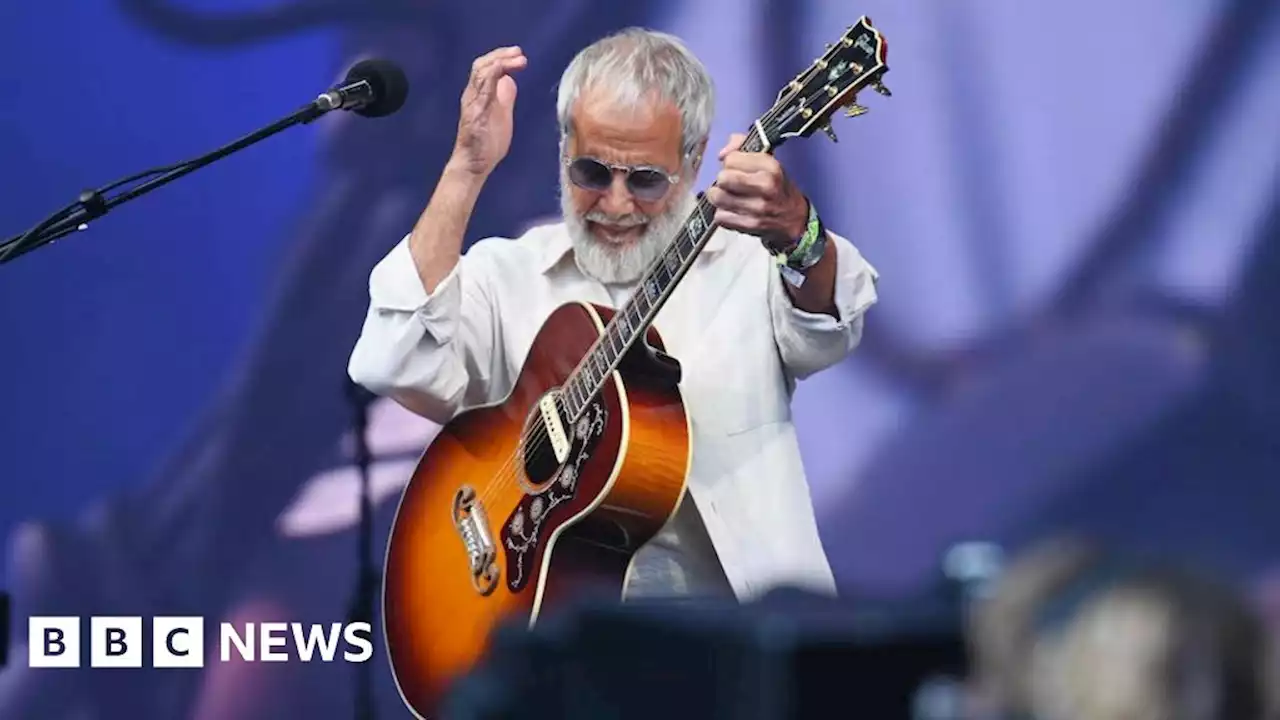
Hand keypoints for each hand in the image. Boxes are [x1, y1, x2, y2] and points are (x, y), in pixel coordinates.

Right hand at [449, 46, 527, 176]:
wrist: (473, 165)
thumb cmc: (486, 144)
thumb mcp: (501, 116)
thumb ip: (504, 99)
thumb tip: (510, 81)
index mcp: (479, 95)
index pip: (486, 67)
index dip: (501, 57)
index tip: (518, 55)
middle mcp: (472, 95)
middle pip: (482, 64)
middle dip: (501, 54)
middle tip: (519, 52)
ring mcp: (472, 102)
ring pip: (481, 72)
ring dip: (500, 61)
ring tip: (518, 58)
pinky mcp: (475, 112)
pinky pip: (482, 88)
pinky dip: (493, 74)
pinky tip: (505, 71)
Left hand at [705, 133, 809, 247]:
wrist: (794, 218)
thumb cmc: (777, 187)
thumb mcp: (767, 161)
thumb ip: (742, 146)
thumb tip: (722, 155)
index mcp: (770, 166)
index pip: (731, 159)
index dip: (731, 163)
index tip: (738, 168)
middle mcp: (765, 185)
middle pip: (722, 178)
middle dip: (723, 180)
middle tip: (731, 184)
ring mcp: (757, 208)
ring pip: (716, 197)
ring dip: (719, 197)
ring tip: (729, 197)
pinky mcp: (749, 225)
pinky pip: (719, 217)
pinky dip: (723, 215)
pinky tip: (733, 211)